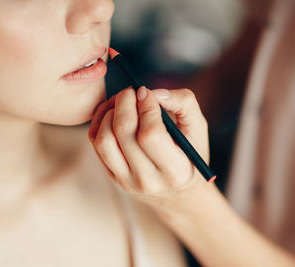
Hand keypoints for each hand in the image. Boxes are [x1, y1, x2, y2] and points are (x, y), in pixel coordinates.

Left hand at [88, 86, 209, 207]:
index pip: (151, 135)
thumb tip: (151, 93)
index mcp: (176, 171)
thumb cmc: (190, 153)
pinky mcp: (113, 177)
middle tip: (131, 91)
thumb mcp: (198, 127)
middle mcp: (149, 180)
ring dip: (108, 112)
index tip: (147, 92)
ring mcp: (127, 181)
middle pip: (124, 134)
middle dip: (124, 103)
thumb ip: (183, 103)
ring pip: (104, 139)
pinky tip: (113, 112)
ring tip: (122, 102)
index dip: (146, 107)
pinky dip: (100, 121)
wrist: (179, 192)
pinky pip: (96, 144)